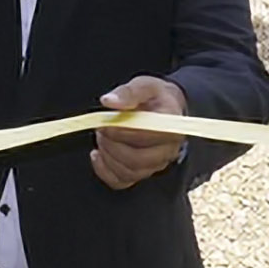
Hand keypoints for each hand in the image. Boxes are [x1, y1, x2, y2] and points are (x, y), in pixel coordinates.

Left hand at [92, 76, 185, 190]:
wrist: (165, 111)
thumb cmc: (155, 98)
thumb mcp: (145, 86)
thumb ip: (128, 92)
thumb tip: (109, 101)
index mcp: (170, 127)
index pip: (146, 136)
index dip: (121, 131)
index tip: (105, 123)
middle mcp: (167, 150)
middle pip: (136, 159)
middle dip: (112, 145)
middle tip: (101, 130)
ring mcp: (155, 165)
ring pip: (128, 172)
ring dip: (107, 156)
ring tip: (102, 138)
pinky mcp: (142, 173)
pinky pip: (121, 181)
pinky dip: (104, 170)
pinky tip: (98, 155)